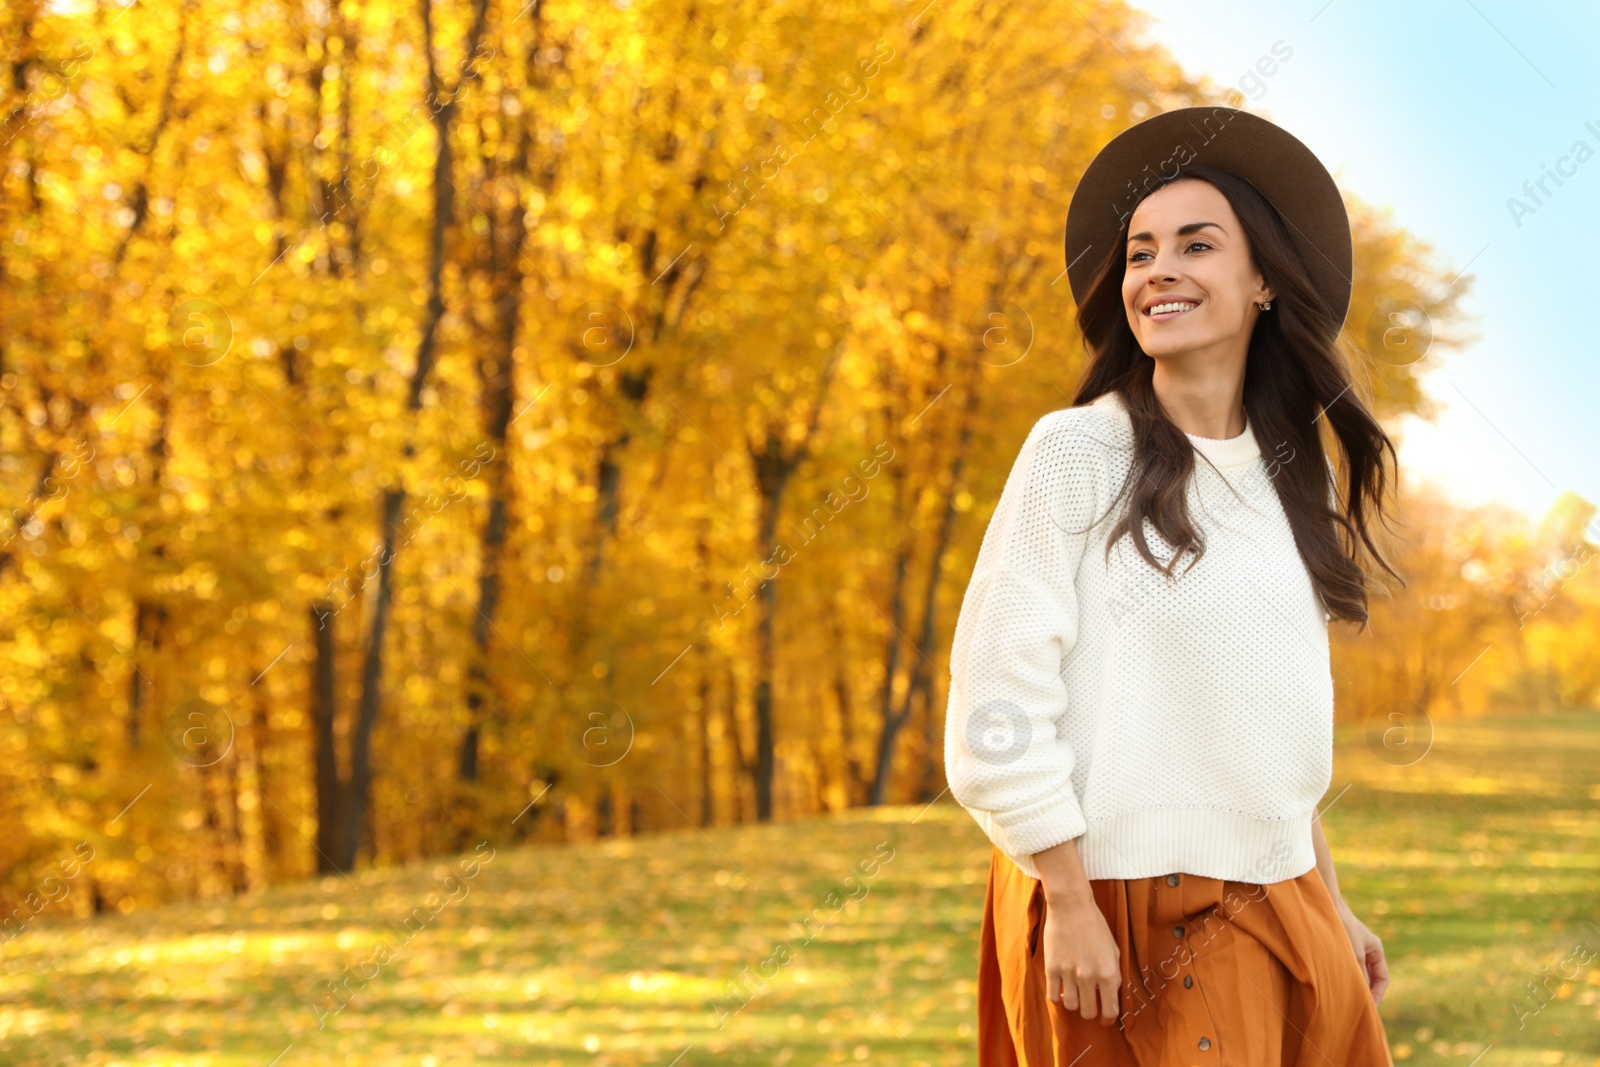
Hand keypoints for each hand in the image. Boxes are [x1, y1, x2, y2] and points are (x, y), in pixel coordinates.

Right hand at [1040, 893, 1122, 1026]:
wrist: (1071, 906)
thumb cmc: (1095, 926)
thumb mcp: (1114, 950)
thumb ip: (1114, 975)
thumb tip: (1109, 995)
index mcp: (1109, 974)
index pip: (1110, 1010)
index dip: (1108, 1018)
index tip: (1105, 1018)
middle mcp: (1089, 977)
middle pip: (1088, 1012)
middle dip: (1090, 1012)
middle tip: (1089, 1004)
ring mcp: (1069, 974)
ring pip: (1070, 1006)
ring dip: (1074, 1003)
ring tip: (1074, 993)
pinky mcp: (1051, 968)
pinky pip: (1052, 996)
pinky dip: (1057, 997)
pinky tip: (1061, 989)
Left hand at [1334, 898, 1388, 1004]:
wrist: (1324, 904)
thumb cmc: (1342, 926)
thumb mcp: (1354, 954)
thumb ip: (1360, 975)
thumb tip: (1361, 995)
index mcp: (1375, 950)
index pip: (1382, 979)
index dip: (1377, 994)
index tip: (1369, 1007)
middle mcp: (1365, 949)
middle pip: (1368, 977)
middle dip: (1363, 991)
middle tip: (1355, 1008)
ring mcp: (1351, 947)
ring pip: (1354, 972)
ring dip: (1350, 984)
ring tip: (1342, 999)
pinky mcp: (1337, 947)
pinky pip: (1342, 966)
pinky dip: (1340, 976)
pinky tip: (1331, 984)